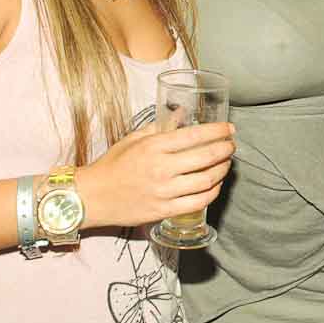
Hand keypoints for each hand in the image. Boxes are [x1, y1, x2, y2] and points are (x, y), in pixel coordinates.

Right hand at [78, 120, 234, 229]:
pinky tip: (215, 184)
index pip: (196, 135)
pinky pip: (198, 202)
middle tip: (231, 145)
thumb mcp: (134, 138)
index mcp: (154, 146)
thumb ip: (160, 126)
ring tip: (226, 163)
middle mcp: (162, 168)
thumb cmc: (113, 165)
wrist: (92, 197)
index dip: (218, 131)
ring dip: (223, 170)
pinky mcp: (164, 210)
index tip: (229, 129)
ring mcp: (164, 191)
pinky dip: (213, 192)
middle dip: (226, 149)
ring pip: (206, 180)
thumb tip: (181, 112)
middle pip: (206, 157)